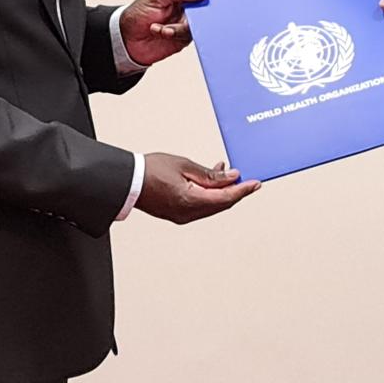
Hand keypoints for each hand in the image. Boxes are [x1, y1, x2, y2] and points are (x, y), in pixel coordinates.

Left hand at [120, 0, 206, 66]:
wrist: (126, 38)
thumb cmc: (138, 13)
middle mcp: (185, 7)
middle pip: (202, 8)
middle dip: (196, 13)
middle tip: (185, 16)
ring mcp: (185, 22)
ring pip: (196, 24)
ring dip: (178, 26)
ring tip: (163, 28)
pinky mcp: (183, 38)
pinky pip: (188, 36)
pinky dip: (174, 34)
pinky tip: (161, 32)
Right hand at [135, 154, 260, 223]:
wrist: (128, 181)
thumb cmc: (150, 171)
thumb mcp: (185, 165)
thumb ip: (210, 174)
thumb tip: (231, 176)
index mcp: (191, 201)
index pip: (226, 198)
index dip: (243, 190)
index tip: (255, 184)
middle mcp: (188, 214)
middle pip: (221, 205)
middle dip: (235, 191)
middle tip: (246, 180)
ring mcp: (182, 216)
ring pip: (212, 206)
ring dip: (222, 192)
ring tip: (226, 173)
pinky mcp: (177, 214)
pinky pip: (201, 207)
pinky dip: (210, 195)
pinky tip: (210, 182)